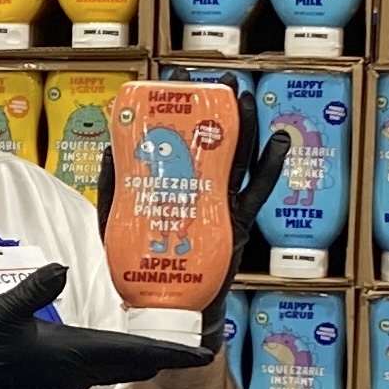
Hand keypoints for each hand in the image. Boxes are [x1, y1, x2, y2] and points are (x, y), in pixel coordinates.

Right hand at [0, 263, 222, 388]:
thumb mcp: (1, 311)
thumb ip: (33, 290)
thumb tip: (61, 269)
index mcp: (72, 354)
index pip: (132, 352)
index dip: (168, 351)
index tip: (201, 354)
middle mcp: (77, 372)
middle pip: (134, 364)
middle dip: (166, 356)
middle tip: (200, 349)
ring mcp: (69, 380)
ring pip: (120, 369)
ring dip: (146, 359)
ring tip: (172, 346)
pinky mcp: (59, 382)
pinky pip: (104, 371)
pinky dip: (124, 362)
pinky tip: (128, 352)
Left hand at [95, 90, 293, 317]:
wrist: (166, 308)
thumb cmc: (143, 266)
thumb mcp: (116, 223)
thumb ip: (116, 190)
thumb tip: (110, 150)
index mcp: (173, 185)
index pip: (179, 140)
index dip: (182, 111)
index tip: (180, 82)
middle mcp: (200, 190)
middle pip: (214, 141)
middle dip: (219, 109)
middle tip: (221, 80)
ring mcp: (221, 205)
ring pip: (238, 159)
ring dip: (245, 128)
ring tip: (246, 99)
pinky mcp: (236, 225)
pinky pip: (256, 192)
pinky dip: (270, 166)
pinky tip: (279, 141)